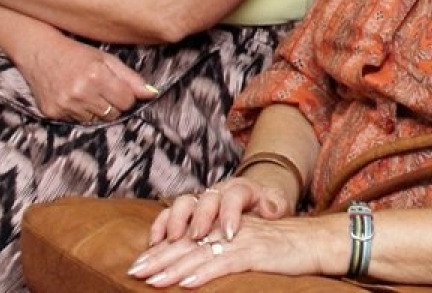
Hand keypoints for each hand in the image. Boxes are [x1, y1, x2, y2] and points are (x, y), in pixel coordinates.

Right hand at [15, 27, 158, 121]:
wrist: (38, 51)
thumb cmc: (75, 53)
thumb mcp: (105, 59)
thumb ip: (130, 78)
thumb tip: (152, 94)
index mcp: (96, 75)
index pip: (127, 101)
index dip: (125, 95)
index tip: (117, 87)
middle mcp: (80, 92)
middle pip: (113, 114)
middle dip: (112, 103)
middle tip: (100, 88)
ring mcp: (65, 104)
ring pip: (95, 120)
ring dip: (95, 109)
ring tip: (84, 90)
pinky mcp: (52, 113)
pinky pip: (77, 122)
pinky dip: (78, 112)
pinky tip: (71, 96)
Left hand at [128, 210, 334, 288]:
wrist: (316, 242)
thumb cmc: (284, 251)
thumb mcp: (250, 249)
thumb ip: (225, 253)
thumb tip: (195, 270)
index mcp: (225, 228)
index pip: (187, 239)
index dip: (162, 251)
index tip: (138, 263)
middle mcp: (230, 230)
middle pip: (188, 244)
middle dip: (159, 258)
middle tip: (134, 271)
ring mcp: (242, 241)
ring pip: (201, 253)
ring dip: (174, 268)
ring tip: (152, 280)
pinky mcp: (256, 253)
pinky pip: (225, 263)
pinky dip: (204, 274)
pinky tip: (187, 285)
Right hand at [149, 172, 295, 246]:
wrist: (254, 200)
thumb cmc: (266, 207)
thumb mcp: (276, 204)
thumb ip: (275, 204)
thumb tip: (271, 208)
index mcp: (241, 188)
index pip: (234, 195)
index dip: (230, 213)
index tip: (230, 233)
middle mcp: (217, 191)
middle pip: (205, 199)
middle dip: (199, 218)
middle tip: (196, 236)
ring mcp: (200, 200)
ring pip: (183, 203)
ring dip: (175, 221)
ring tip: (171, 241)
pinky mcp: (186, 211)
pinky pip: (168, 214)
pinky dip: (160, 227)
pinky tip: (155, 243)